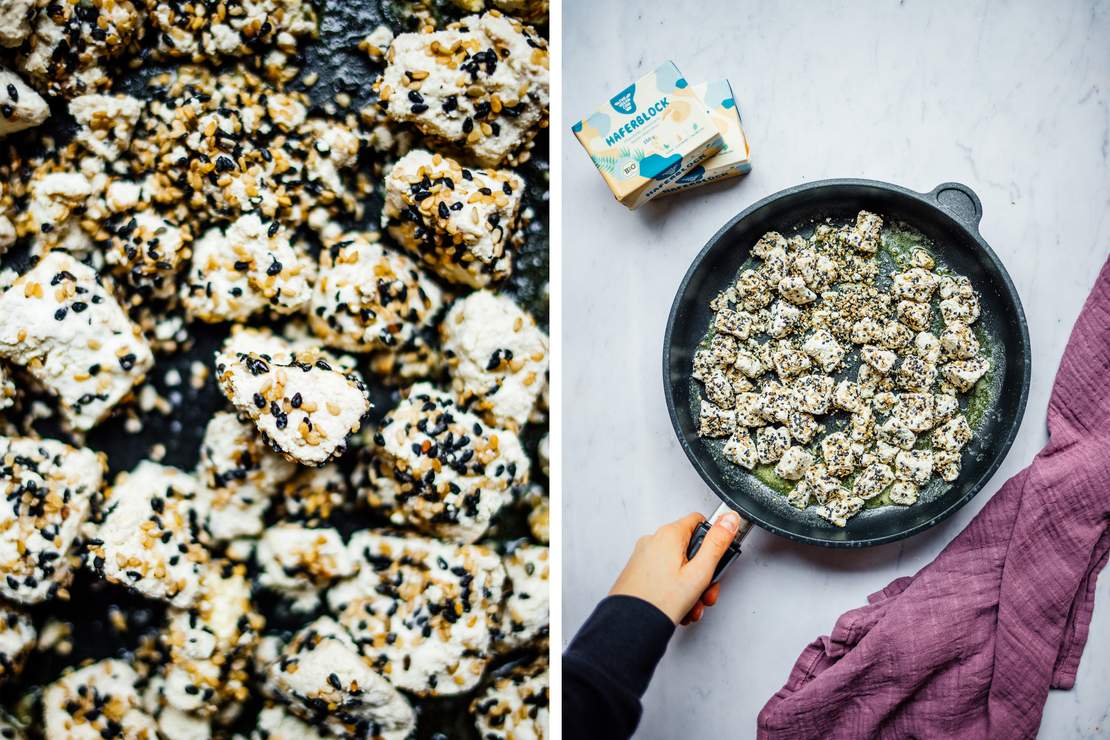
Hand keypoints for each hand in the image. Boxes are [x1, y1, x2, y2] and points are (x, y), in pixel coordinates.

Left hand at [609, 511, 740, 625]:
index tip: (719, 557)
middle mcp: (654, 541)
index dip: (714, 539)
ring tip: (691, 606)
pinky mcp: (638, 572)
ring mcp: (644, 557)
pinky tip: (679, 608)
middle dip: (703, 573)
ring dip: (690, 587)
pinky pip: (665, 575)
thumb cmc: (660, 600)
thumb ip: (717, 543)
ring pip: (678, 566)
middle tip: (706, 591)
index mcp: (669, 535)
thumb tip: (729, 519)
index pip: (699, 522)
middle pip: (690, 549)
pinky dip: (675, 590)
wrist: (632, 624)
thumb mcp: (700, 572)